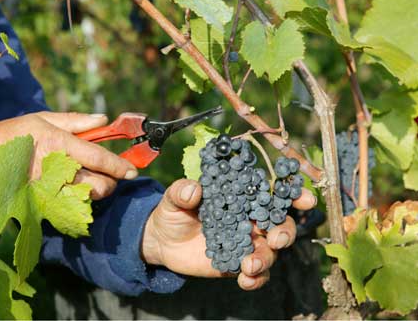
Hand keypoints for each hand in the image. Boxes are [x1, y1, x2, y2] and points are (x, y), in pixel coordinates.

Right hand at [0, 112, 137, 198]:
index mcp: (58, 144)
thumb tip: (103, 119)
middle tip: (109, 175)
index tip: (132, 170)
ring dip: (95, 193)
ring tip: (90, 181)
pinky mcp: (40, 205)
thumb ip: (76, 121)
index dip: (119, 166)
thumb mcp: (42, 119)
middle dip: (110, 183)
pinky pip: (68, 208)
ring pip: (86, 200)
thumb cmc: (12, 135)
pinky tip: (72, 191)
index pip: (98, 158)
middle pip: (98, 186)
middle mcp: (56, 169)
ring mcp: (47, 191)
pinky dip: (76, 202)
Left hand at [141, 179, 316, 289]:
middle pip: (281, 224)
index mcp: (241, 197)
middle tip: (276, 239)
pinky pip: (257, 274)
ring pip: (271, 252)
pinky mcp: (239, 264)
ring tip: (249, 266)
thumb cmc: (173, 213)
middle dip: (286, 231)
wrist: (163, 243)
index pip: (272, 193)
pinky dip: (256, 279)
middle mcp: (251, 219)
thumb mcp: (173, 199)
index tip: (305, 199)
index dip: (292, 194)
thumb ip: (182, 192)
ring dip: (266, 259)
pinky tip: (245, 280)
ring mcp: (247, 243)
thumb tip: (194, 189)